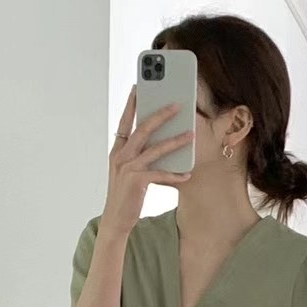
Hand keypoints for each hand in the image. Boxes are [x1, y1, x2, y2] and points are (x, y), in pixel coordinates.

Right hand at [101, 88, 194, 239]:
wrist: (115, 219)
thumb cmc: (125, 195)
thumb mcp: (127, 171)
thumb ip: (138, 155)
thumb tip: (158, 142)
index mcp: (118, 150)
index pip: (124, 121)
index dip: (131, 104)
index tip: (138, 87)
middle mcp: (121, 156)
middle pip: (143, 129)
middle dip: (161, 114)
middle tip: (178, 105)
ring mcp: (128, 168)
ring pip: (155, 149)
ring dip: (175, 141)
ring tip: (191, 134)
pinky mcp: (137, 182)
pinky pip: (160, 174)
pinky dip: (175, 174)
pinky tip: (187, 173)